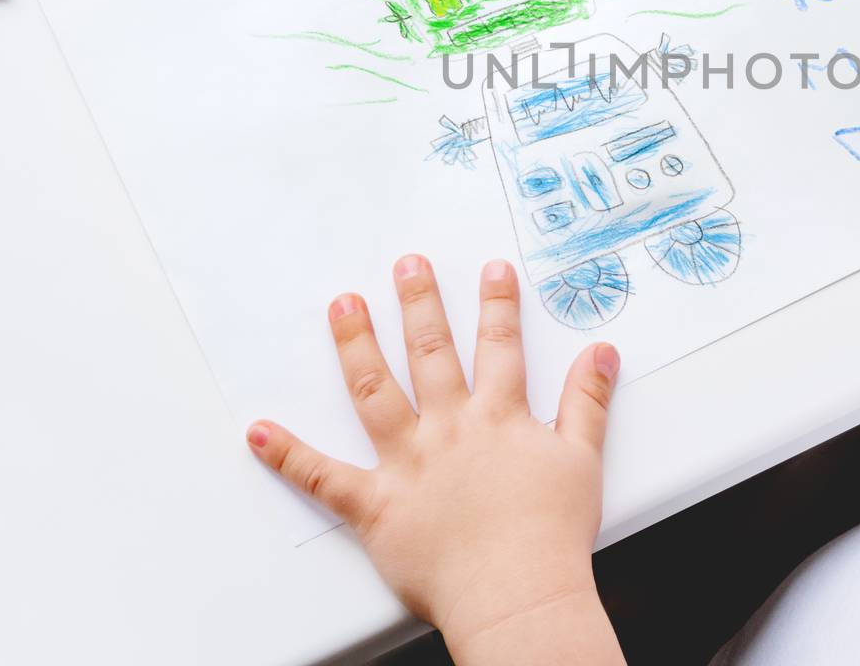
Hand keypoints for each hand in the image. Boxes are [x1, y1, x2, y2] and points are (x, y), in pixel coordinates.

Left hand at [246, 255, 625, 663]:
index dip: (496, 304)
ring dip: (356, 345)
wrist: (517, 594)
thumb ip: (588, 401)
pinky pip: (323, 477)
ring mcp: (407, 464)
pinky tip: (258, 431)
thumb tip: (601, 354)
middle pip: (431, 353)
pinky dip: (287, 455)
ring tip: (344, 306)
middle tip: (406, 265)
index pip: (498, 346)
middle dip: (419, 303)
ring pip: (375, 393)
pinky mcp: (376, 506)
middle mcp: (449, 430)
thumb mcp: (583, 460)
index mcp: (499, 418)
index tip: (491, 270)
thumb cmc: (551, 536)